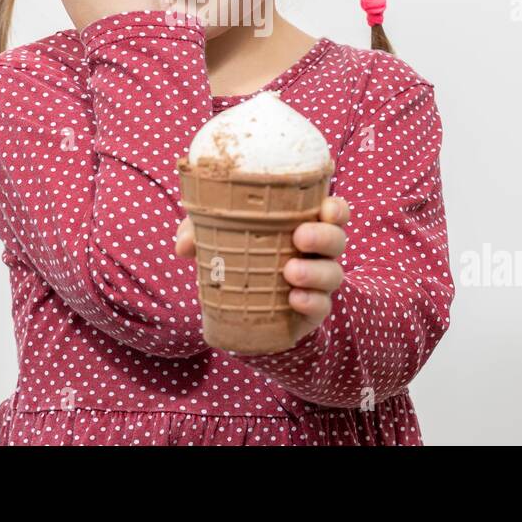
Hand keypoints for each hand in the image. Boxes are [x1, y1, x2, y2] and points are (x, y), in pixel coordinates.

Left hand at [175, 195, 350, 349]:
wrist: (248, 314)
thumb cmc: (240, 259)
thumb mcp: (219, 241)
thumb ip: (199, 233)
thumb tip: (183, 246)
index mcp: (304, 224)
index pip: (334, 211)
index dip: (336, 207)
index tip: (325, 206)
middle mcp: (319, 252)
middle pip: (338, 239)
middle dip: (324, 235)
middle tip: (299, 236)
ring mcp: (319, 283)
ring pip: (334, 273)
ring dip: (315, 271)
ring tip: (290, 271)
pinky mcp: (314, 311)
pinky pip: (322, 307)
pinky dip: (311, 301)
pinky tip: (294, 299)